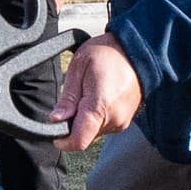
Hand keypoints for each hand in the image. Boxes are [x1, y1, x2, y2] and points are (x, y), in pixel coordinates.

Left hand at [58, 34, 141, 148]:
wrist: (135, 49)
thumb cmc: (107, 53)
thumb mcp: (79, 68)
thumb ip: (68, 98)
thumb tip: (56, 119)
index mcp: (100, 106)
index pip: (79, 141)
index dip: (63, 140)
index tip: (55, 131)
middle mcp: (115, 118)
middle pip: (85, 136)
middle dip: (74, 124)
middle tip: (76, 98)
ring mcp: (123, 120)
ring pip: (94, 132)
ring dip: (86, 119)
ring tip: (90, 93)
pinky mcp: (126, 120)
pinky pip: (105, 126)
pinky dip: (97, 117)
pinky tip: (99, 96)